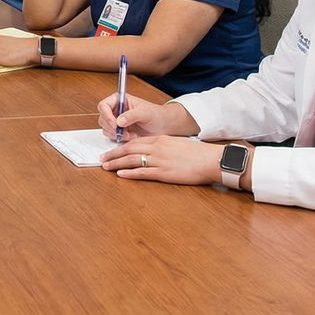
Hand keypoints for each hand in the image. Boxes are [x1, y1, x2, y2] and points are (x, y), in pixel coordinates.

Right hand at [97, 93, 194, 138]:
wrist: (162, 126)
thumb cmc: (156, 115)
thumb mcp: (145, 113)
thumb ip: (132, 115)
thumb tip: (119, 121)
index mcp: (120, 100)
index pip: (104, 105)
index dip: (106, 115)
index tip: (115, 124)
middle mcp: (116, 110)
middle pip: (102, 118)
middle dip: (112, 127)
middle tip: (124, 132)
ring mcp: (116, 120)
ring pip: (105, 128)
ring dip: (116, 134)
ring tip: (130, 134)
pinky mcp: (118, 131)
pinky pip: (111, 135)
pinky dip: (119, 138)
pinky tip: (130, 137)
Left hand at [100, 135, 224, 184]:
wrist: (212, 160)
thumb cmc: (199, 154)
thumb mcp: (178, 145)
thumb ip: (164, 147)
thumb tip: (154, 152)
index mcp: (161, 140)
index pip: (135, 142)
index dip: (120, 146)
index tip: (112, 151)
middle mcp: (157, 148)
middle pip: (129, 149)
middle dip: (113, 154)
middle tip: (102, 159)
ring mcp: (160, 160)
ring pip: (132, 160)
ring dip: (116, 163)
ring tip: (106, 167)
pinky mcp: (164, 173)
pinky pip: (142, 172)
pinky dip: (129, 173)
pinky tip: (120, 174)